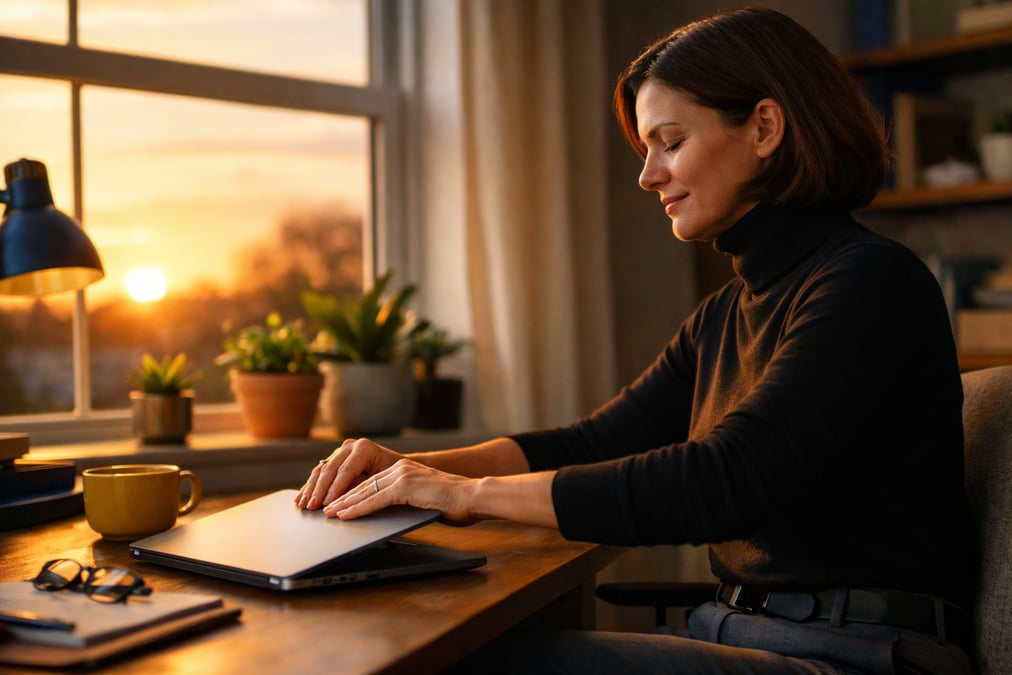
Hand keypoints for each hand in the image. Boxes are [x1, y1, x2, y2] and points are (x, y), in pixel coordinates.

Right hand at [294, 438, 402, 510]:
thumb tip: (341, 500)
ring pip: (321, 470)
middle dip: (318, 491)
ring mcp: (341, 451)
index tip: (326, 504)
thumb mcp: (382, 481)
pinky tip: (300, 497)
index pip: (345, 471)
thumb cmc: (395, 476)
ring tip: (302, 504)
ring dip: (310, 489)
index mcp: (364, 448)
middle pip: (330, 470)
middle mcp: (351, 446)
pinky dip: (310, 486)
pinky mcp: (335, 459)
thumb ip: (361, 487)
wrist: (400, 467)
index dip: (334, 489)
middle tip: (311, 507)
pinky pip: (320, 472)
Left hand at [322, 458, 478, 523]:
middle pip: (363, 484)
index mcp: (404, 470)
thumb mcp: (423, 500)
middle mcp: (400, 468)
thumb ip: (405, 501)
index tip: (335, 503)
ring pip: (364, 491)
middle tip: (323, 508)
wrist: (472, 497)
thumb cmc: (453, 503)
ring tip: (327, 513)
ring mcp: (402, 475)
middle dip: (341, 497)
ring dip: (343, 503)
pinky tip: (344, 515)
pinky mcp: (405, 486)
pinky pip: (375, 499)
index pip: (370, 482)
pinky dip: (357, 508)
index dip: (350, 493)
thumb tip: (389, 513)